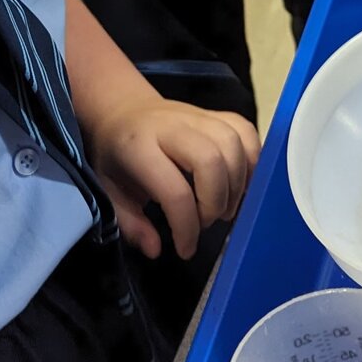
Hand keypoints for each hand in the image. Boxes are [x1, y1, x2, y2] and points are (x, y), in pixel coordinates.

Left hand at [89, 91, 259, 259]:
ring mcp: (197, 115)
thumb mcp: (109, 192)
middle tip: (206, 222)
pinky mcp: (215, 113)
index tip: (185, 249)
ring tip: (223, 207)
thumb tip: (156, 250)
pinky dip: (252, 160)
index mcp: (139, 147)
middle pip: (211, 161)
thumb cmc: (116, 156)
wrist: (122, 110)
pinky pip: (245, 130)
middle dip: (216, 203)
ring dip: (237, 185)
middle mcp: (171, 126)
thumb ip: (131, 223)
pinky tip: (240, 183)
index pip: (175, 191)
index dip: (187, 228)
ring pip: (233, 144)